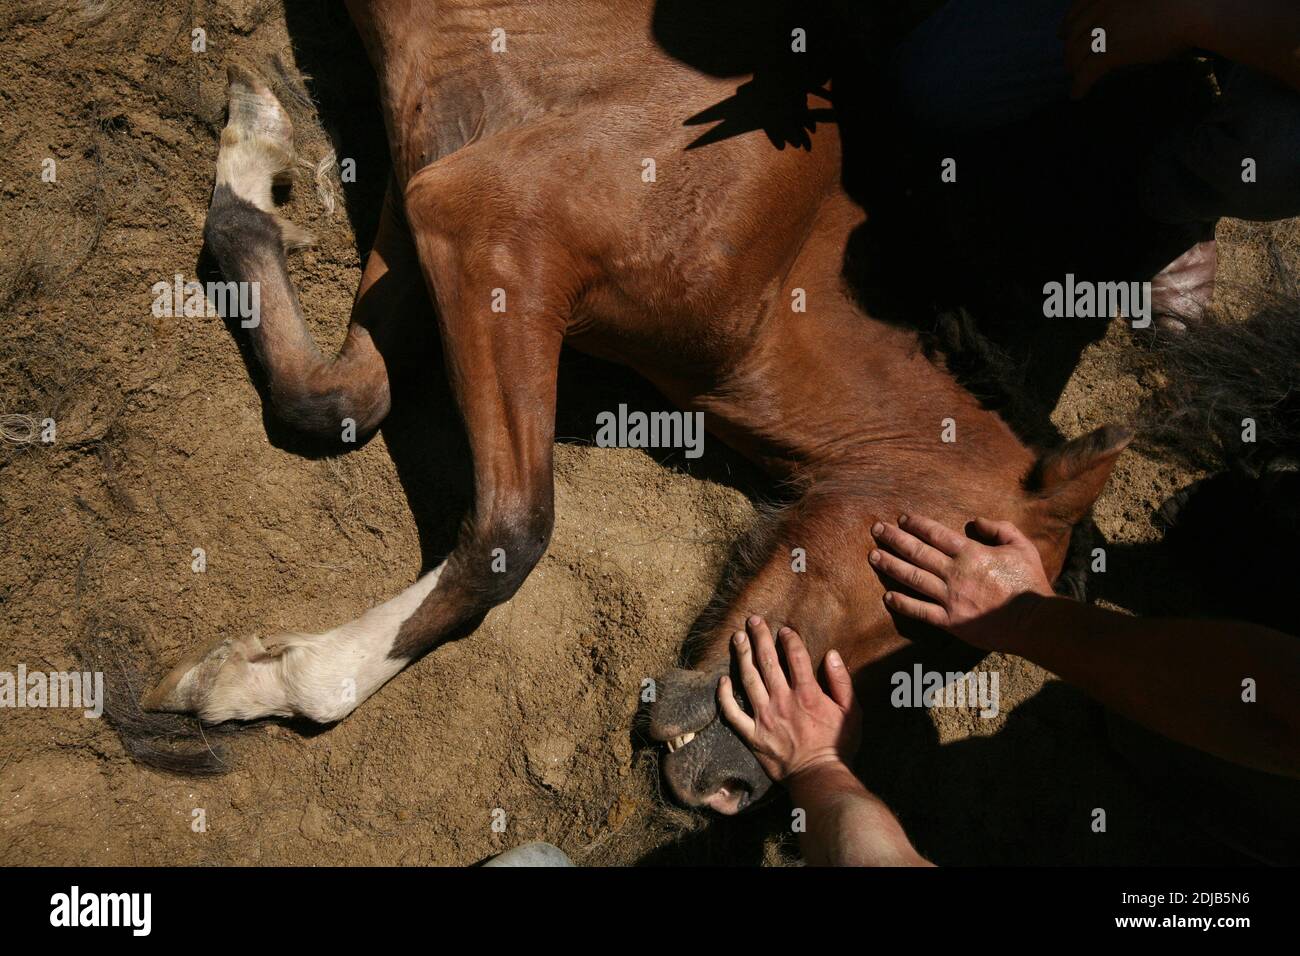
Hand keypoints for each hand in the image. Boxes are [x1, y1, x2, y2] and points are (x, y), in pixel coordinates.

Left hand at [716, 616, 860, 782]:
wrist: (819, 776)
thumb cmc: (838, 745)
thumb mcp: (851, 711)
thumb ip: (841, 681)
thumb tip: (831, 654)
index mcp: (807, 693)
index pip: (795, 657)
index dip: (789, 640)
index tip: (784, 630)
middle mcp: (782, 700)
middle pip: (767, 661)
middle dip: (760, 637)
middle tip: (753, 620)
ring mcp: (764, 717)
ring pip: (748, 679)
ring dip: (742, 656)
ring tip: (737, 638)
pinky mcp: (752, 734)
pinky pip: (733, 713)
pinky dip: (725, 696)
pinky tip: (722, 681)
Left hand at [869, 514, 1053, 651]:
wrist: (1034, 621)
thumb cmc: (1029, 582)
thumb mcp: (1021, 546)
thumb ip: (999, 528)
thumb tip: (975, 521)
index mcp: (970, 553)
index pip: (935, 533)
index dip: (915, 524)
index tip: (900, 519)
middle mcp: (955, 572)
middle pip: (917, 551)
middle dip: (894, 539)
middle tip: (875, 529)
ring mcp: (950, 597)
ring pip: (913, 578)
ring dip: (891, 565)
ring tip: (873, 556)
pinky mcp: (950, 621)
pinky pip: (920, 611)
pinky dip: (903, 603)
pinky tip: (888, 596)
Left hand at [1061, 0, 1208, 98]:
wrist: (1197, 10)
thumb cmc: (1186, 1)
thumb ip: (1131, 5)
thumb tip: (1127, 20)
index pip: (1078, 7)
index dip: (1067, 22)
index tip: (1062, 33)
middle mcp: (1103, 6)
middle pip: (1073, 31)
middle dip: (1068, 48)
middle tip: (1070, 61)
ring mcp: (1104, 27)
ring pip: (1076, 52)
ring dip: (1073, 67)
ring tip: (1075, 78)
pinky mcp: (1110, 50)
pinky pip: (1086, 72)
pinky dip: (1079, 85)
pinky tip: (1077, 95)